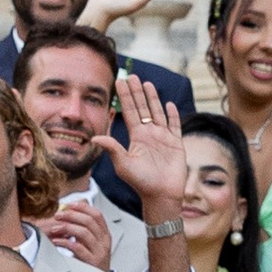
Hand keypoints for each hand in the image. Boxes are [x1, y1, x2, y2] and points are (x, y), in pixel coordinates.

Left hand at [50, 194, 114, 271]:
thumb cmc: (92, 262)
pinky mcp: (92, 262)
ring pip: (83, 233)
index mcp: (105, 235)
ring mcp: (99, 252)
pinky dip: (65, 242)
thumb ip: (85, 229)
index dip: (82, 208)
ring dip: (66, 227)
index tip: (68, 205)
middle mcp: (104, 242)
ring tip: (54, 228)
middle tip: (57, 215)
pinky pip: (78, 248)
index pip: (97, 214)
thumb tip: (70, 212)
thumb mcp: (92, 244)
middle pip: (89, 221)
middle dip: (71, 215)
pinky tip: (56, 241)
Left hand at [105, 68, 188, 217]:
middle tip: (132, 75)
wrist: (161, 196)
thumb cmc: (140, 183)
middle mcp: (149, 135)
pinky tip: (169, 105)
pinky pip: (174, 126)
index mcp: (136, 138)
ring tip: (147, 83)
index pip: (129, 112)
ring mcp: (163, 138)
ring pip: (157, 113)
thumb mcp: (123, 164)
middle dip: (137, 92)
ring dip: (153, 99)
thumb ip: (112, 149)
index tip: (120, 82)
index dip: (125, 97)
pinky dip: (172, 115)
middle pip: (142, 108)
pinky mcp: (176, 144)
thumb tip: (94, 137)